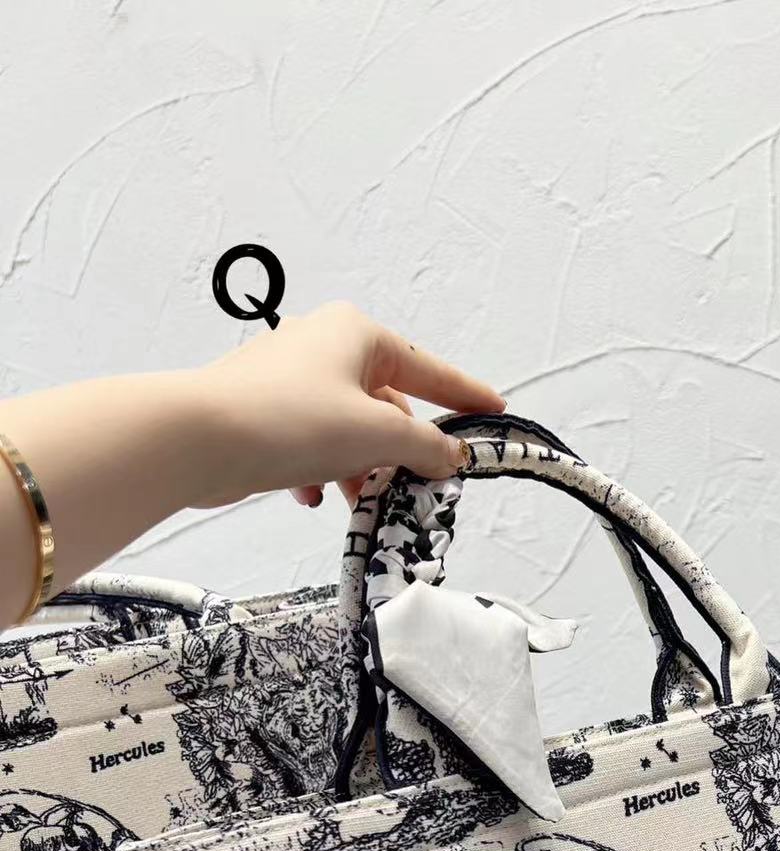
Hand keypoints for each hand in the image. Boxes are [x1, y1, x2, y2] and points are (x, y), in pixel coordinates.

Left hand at [191, 302, 504, 509]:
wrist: (197, 439)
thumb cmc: (289, 420)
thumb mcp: (377, 435)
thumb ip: (425, 446)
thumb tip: (449, 456)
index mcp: (357, 335)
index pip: (429, 369)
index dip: (465, 394)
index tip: (494, 410)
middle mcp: (323, 346)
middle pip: (386, 403)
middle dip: (399, 449)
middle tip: (417, 484)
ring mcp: (289, 377)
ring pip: (348, 428)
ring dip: (360, 467)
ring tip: (359, 499)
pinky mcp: (262, 410)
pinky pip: (310, 442)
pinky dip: (320, 470)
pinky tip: (312, 495)